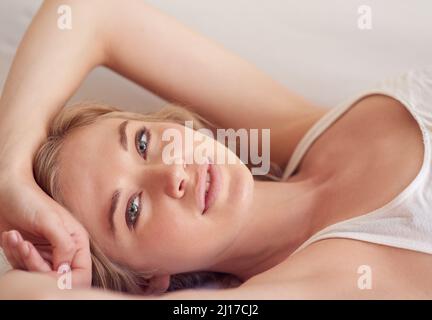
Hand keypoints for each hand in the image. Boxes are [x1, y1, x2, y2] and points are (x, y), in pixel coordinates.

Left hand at [0, 168, 91, 287]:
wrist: (5, 192)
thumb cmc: (29, 200)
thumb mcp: (50, 221)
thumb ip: (64, 246)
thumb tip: (65, 271)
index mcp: (77, 241)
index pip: (81, 274)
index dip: (67, 279)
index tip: (49, 272)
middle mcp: (64, 250)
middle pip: (57, 279)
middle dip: (36, 266)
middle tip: (25, 247)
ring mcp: (46, 254)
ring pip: (37, 276)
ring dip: (21, 258)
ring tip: (16, 237)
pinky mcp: (29, 255)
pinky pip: (21, 269)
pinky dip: (13, 256)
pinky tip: (12, 237)